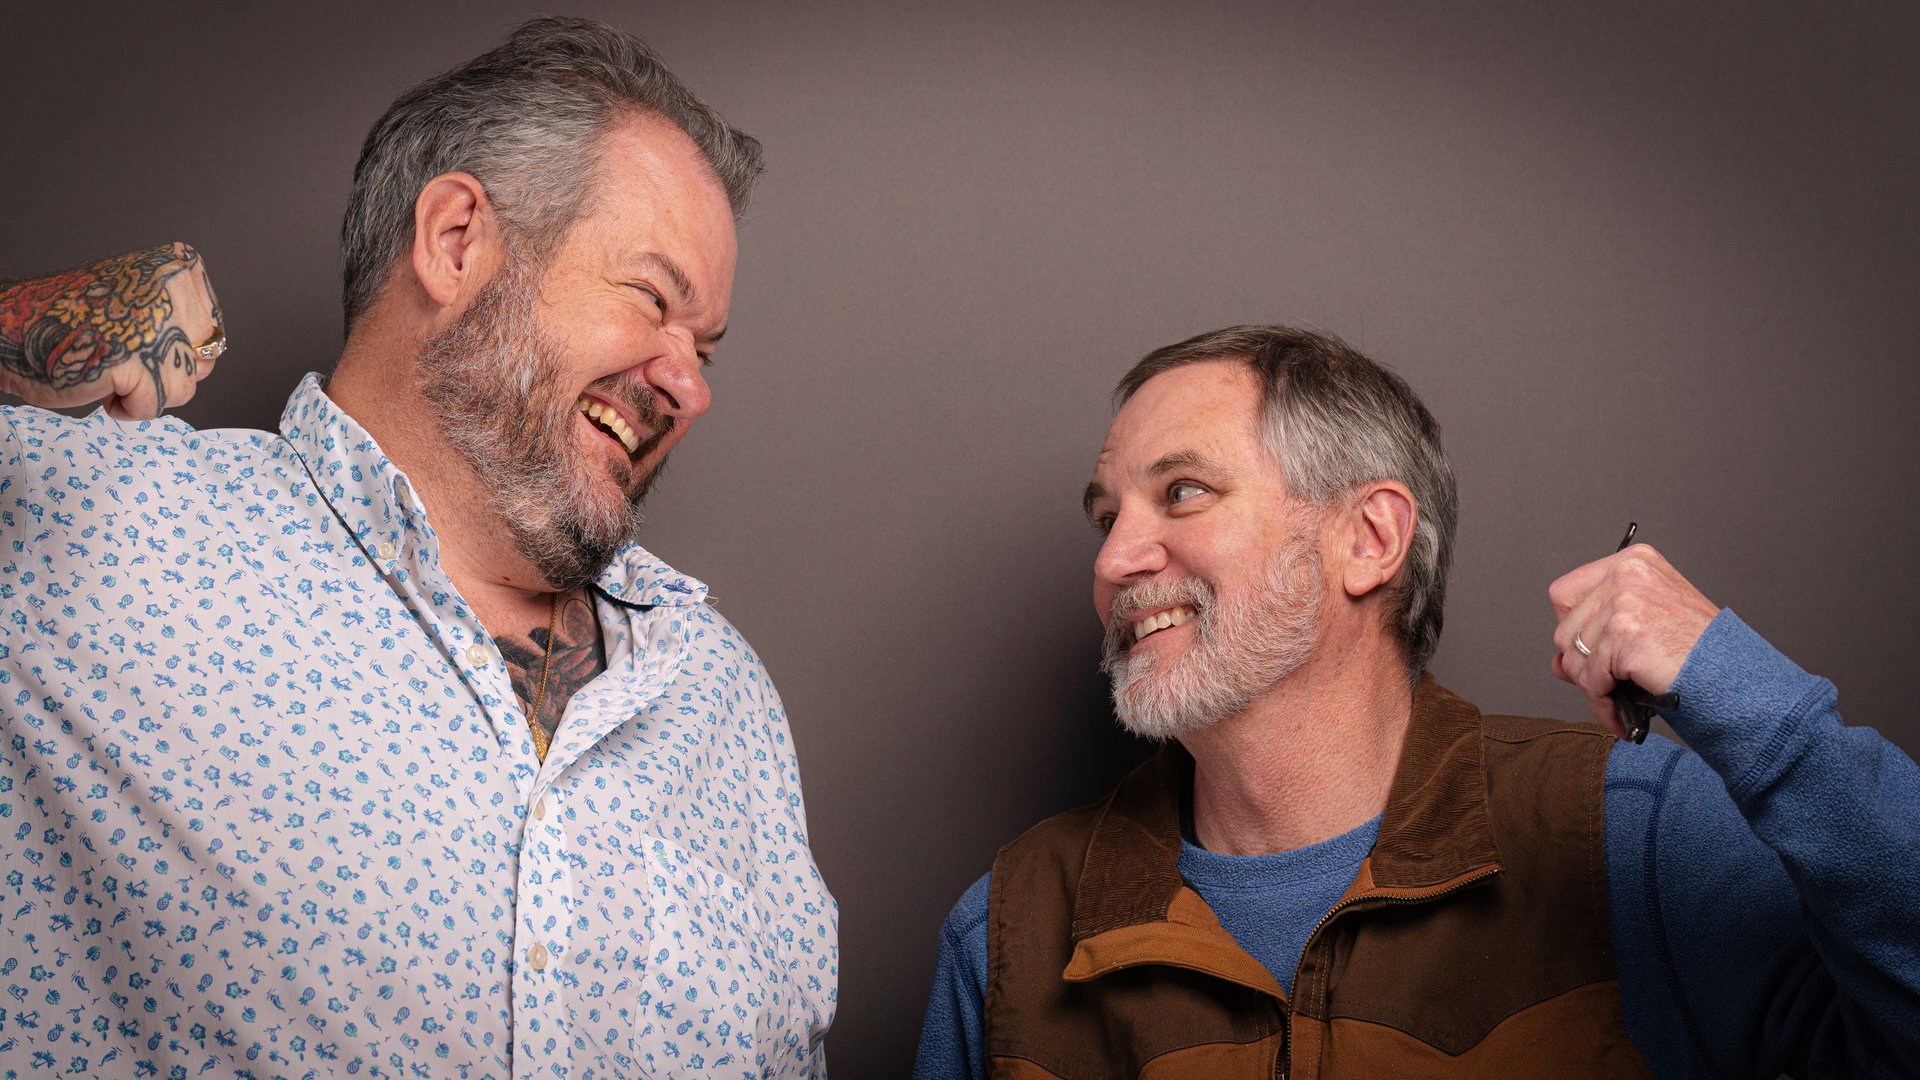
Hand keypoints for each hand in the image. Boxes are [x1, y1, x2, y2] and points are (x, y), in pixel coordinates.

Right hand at [0, 243, 223, 419]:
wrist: (12, 327)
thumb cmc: (70, 318)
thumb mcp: (140, 298)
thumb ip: (182, 316)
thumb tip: (210, 352)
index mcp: (176, 267)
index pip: (213, 333)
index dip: (179, 351)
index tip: (143, 339)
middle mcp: (172, 288)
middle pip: (204, 361)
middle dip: (165, 372)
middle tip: (123, 353)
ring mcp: (157, 324)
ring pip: (184, 388)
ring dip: (145, 390)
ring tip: (110, 364)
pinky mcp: (138, 361)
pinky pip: (154, 405)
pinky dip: (127, 406)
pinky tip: (101, 381)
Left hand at [1548, 544, 1719, 737]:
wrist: (1736, 677)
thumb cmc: (1701, 653)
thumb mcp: (1646, 626)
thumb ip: (1599, 633)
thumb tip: (1559, 662)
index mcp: (1633, 562)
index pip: (1565, 592)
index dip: (1571, 628)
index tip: (1588, 649)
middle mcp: (1627, 574)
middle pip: (1565, 628)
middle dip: (1581, 663)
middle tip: (1606, 684)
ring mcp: (1624, 601)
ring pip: (1574, 657)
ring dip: (1593, 687)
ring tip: (1619, 699)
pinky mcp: (1624, 634)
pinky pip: (1591, 680)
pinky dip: (1602, 704)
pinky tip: (1619, 716)